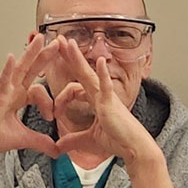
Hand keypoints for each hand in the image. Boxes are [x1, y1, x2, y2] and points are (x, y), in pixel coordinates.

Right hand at [0, 37, 59, 160]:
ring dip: (30, 53)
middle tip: (58, 43)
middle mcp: (11, 91)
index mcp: (18, 98)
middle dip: (45, 56)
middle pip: (31, 69)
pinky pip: (2, 80)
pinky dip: (7, 69)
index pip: (38, 89)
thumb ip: (40, 141)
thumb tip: (57, 150)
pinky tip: (12, 58)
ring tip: (40, 40)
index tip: (53, 117)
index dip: (49, 101)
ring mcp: (3, 91)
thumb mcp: (23, 139)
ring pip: (19, 69)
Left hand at [51, 42, 157, 163]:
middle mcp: (100, 94)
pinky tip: (101, 62)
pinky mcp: (112, 103)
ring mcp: (106, 96)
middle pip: (81, 71)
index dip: (60, 98)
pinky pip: (107, 85)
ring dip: (78, 58)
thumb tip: (57, 147)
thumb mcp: (88, 141)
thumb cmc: (117, 140)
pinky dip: (103, 74)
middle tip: (58, 40)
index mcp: (95, 100)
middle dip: (69, 56)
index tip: (54, 113)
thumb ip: (72, 141)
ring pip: (89, 73)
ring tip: (69, 43)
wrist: (133, 147)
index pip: (74, 88)